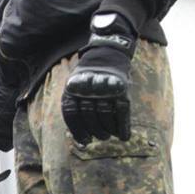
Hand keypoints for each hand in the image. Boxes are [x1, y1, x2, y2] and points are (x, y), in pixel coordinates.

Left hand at [62, 12, 136, 144]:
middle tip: (99, 137)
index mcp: (72, 87)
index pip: (71, 114)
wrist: (106, 52)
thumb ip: (75, 108)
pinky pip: (122, 111)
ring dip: (107, 130)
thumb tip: (81, 141)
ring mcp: (105, 87)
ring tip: (107, 136)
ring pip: (105, 115)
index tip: (84, 141)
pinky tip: (123, 136)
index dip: (78, 131)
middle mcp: (88, 87)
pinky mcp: (121, 87)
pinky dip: (123, 125)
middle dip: (94, 131)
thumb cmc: (88, 76)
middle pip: (89, 116)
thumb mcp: (74, 86)